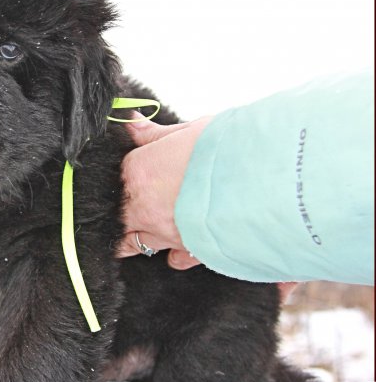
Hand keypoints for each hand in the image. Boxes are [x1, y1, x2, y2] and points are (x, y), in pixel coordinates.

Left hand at [116, 114, 212, 268]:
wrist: (263, 180)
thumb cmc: (226, 148)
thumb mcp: (190, 132)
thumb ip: (156, 134)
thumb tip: (131, 122)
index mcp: (138, 172)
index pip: (117, 176)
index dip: (126, 175)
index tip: (132, 173)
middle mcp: (144, 206)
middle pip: (117, 217)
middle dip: (121, 213)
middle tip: (134, 205)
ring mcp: (164, 232)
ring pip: (136, 243)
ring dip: (138, 237)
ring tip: (149, 227)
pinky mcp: (189, 250)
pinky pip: (174, 260)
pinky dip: (175, 256)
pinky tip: (179, 250)